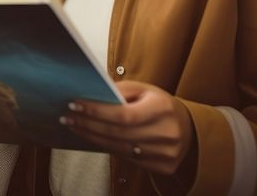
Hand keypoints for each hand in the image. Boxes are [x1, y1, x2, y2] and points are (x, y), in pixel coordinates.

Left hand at [60, 81, 193, 175]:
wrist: (188, 128)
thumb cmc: (160, 104)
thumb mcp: (145, 89)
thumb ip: (120, 90)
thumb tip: (92, 93)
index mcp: (161, 108)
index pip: (123, 114)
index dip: (97, 111)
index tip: (75, 105)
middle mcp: (166, 133)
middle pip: (118, 133)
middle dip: (89, 125)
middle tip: (68, 117)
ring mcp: (166, 154)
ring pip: (121, 148)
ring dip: (94, 138)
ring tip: (75, 127)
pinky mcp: (163, 167)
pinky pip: (129, 159)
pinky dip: (110, 149)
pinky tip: (95, 139)